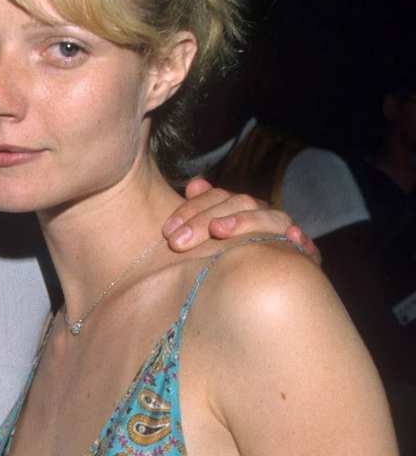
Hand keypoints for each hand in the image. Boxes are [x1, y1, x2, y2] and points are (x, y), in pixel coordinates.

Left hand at [162, 177, 319, 261]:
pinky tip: (294, 239)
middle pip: (238, 203)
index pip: (216, 196)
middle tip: (178, 243)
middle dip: (204, 220)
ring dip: (244, 221)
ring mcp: (283, 233)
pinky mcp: (303, 257)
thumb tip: (195, 184)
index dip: (191, 209)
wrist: (255, 291)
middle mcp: (260, 214)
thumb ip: (198, 211)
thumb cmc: (220, 261)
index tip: (167, 232)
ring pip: (270, 217)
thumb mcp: (204, 238)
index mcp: (236, 207)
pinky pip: (307, 249)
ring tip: (218, 230)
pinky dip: (303, 243)